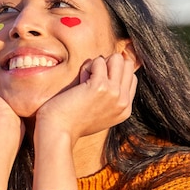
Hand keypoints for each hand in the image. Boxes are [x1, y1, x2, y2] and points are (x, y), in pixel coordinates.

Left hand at [31, 53, 136, 189]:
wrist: (59, 131)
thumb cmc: (73, 120)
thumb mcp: (100, 112)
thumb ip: (110, 97)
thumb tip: (112, 71)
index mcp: (125, 109)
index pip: (130, 76)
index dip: (112, 74)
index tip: (96, 86)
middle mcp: (124, 101)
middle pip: (126, 64)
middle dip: (108, 65)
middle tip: (91, 79)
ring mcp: (115, 93)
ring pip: (117, 58)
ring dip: (99, 63)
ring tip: (86, 78)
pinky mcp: (101, 86)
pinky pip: (99, 61)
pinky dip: (87, 66)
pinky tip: (79, 81)